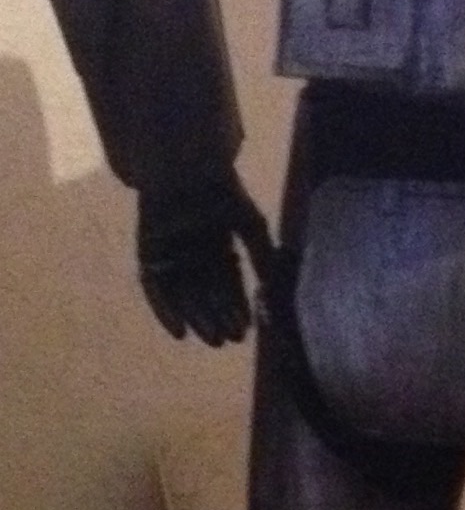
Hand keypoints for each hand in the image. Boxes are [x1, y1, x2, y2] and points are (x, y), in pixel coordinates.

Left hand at [136, 172, 274, 346]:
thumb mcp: (250, 224)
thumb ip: (261, 255)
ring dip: (197, 317)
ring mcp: (170, 253)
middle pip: (205, 292)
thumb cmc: (222, 192)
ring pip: (183, 293)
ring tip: (211, 338)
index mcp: (217, 242)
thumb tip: (272, 286)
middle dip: (217, 316)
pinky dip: (165, 310)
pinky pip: (155, 287)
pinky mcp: (148, 252)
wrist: (188, 169)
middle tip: (227, 340)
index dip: (235, 305)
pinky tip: (180, 332)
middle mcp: (193, 251)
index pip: (227, 282)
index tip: (244, 328)